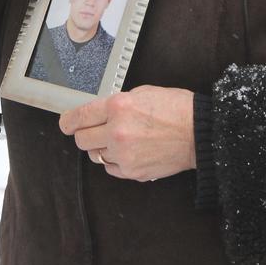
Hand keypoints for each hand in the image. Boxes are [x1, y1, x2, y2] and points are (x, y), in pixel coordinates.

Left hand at [58, 85, 195, 181]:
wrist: (199, 133)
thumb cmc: (176, 109)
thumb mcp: (142, 93)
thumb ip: (117, 103)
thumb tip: (99, 112)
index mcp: (117, 106)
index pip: (79, 116)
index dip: (68, 121)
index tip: (65, 123)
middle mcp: (117, 131)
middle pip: (81, 139)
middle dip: (85, 134)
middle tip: (94, 131)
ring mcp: (124, 154)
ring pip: (95, 155)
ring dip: (101, 148)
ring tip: (119, 141)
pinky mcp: (133, 172)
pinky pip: (111, 168)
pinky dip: (115, 161)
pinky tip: (129, 152)